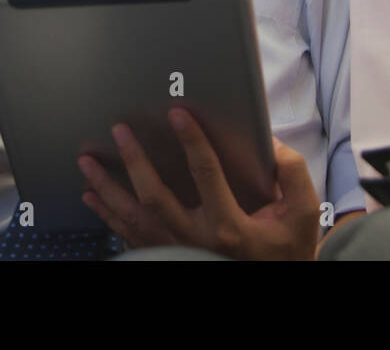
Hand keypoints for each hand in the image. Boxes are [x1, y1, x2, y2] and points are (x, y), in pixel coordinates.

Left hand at [78, 108, 320, 259]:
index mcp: (230, 225)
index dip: (191, 141)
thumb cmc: (287, 245)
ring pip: (134, 220)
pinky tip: (92, 196)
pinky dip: (107, 216)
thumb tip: (266, 142)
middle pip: (156, 198)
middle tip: (120, 130)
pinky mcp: (170, 257)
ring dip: (107, 189)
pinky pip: (131, 237)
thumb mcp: (302, 210)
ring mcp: (179, 251)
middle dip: (134, 162)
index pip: (206, 174)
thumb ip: (290, 172)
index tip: (177, 114)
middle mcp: (198, 240)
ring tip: (87, 162)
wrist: (277, 277)